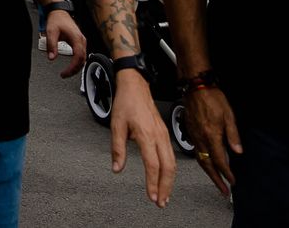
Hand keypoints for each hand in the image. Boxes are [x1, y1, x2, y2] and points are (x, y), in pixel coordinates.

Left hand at [43, 10, 86, 76]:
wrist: (59, 11)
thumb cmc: (56, 19)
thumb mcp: (51, 32)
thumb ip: (51, 45)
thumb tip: (52, 58)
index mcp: (76, 38)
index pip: (78, 57)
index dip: (72, 67)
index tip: (65, 73)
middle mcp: (81, 40)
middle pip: (82, 59)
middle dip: (74, 69)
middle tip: (65, 75)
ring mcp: (81, 40)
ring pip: (83, 58)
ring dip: (76, 66)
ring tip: (67, 72)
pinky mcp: (79, 41)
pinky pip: (81, 54)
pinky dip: (77, 61)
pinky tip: (71, 66)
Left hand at [109, 72, 176, 207]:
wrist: (136, 85)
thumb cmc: (126, 102)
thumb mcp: (116, 125)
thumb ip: (117, 149)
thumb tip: (117, 168)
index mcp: (146, 135)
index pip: (153, 165)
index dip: (153, 183)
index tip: (151, 197)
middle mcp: (159, 136)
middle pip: (168, 168)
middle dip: (166, 187)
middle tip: (161, 202)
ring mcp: (164, 134)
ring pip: (172, 163)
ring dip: (169, 181)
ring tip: (165, 195)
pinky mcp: (165, 133)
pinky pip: (171, 155)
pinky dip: (170, 170)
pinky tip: (166, 177)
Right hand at [184, 86, 241, 197]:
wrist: (195, 87)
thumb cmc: (212, 98)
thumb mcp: (229, 115)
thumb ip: (233, 135)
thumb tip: (237, 151)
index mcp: (211, 135)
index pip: (220, 161)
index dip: (227, 173)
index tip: (232, 181)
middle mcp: (201, 138)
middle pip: (208, 165)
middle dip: (216, 180)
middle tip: (223, 190)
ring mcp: (194, 135)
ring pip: (200, 159)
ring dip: (208, 172)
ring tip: (215, 180)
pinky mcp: (190, 131)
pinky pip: (195, 151)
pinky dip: (202, 161)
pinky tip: (206, 162)